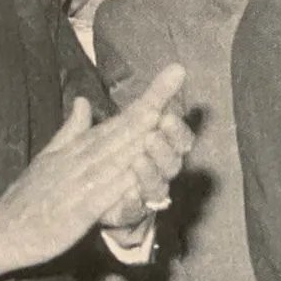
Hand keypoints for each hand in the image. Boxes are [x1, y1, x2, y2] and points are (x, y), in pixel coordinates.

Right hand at [0, 65, 188, 279]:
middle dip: (153, 103)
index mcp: (81, 147)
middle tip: (177, 74)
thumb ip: (72, 130)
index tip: (174, 73)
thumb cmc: (29, 196)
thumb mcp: (49, 157)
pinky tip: (148, 168)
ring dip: (144, 134)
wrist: (3, 231)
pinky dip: (127, 180)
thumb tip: (85, 101)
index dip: (149, 96)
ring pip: (121, 154)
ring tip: (167, 111)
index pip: (123, 118)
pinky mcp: (82, 210)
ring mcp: (84, 183)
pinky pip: (110, 192)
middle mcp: (85, 158)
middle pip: (126, 128)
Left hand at [99, 108, 193, 231]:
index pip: (178, 136)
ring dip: (150, 172)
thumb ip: (145, 101)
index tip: (166, 116)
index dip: (176, 129)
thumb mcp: (123, 127)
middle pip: (173, 160)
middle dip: (166, 148)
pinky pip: (137, 208)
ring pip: (159, 184)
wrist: (102, 203)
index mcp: (160, 147)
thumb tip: (169, 69)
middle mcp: (160, 170)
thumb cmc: (119, 160)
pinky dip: (133, 201)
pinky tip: (127, 193)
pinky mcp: (131, 211)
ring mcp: (147, 192)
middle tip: (154, 135)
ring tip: (139, 160)